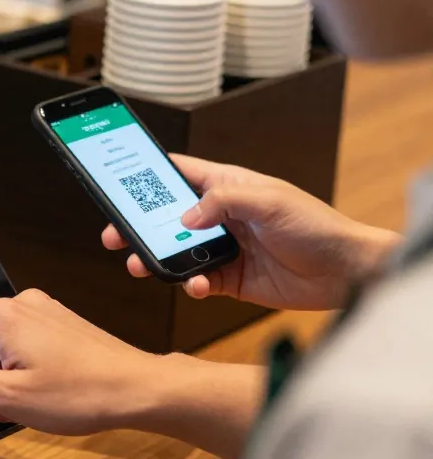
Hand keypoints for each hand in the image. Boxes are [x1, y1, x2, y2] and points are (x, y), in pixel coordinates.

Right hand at [0, 277, 167, 433]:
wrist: (139, 388)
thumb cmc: (82, 394)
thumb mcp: (9, 398)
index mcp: (3, 319)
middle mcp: (21, 306)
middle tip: (0, 404)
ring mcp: (41, 313)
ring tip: (28, 402)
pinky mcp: (56, 324)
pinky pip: (17, 343)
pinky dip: (16, 368)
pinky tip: (41, 390)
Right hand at [102, 155, 400, 310]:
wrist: (345, 271)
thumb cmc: (315, 225)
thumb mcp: (268, 201)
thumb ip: (222, 202)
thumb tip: (183, 218)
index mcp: (228, 186)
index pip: (179, 173)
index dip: (148, 174)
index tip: (118, 179)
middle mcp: (221, 217)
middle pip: (166, 217)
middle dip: (137, 226)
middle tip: (113, 235)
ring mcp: (223, 248)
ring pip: (175, 252)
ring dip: (155, 259)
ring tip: (140, 264)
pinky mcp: (229, 279)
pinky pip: (197, 281)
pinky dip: (189, 284)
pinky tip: (196, 285)